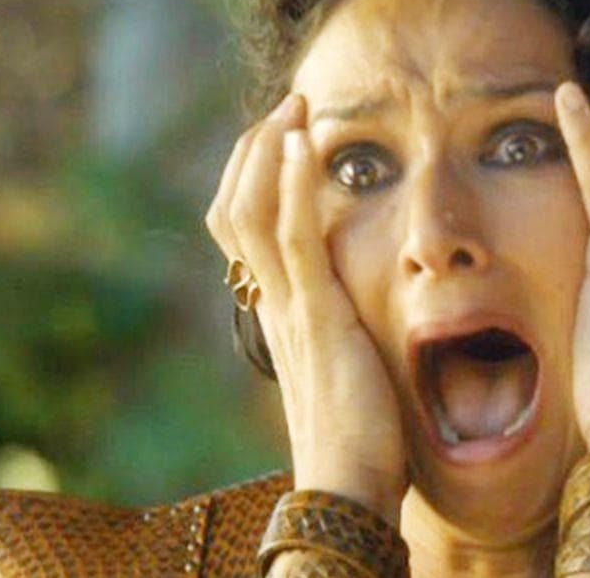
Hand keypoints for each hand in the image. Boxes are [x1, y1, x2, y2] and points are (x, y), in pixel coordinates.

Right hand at [204, 95, 406, 524]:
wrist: (349, 484)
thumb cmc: (357, 433)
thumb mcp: (343, 363)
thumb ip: (337, 324)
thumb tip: (353, 297)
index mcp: (278, 309)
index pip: (245, 228)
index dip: (257, 176)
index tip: (287, 135)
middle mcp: (270, 302)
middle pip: (232, 207)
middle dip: (254, 150)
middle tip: (289, 106)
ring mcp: (287, 307)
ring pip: (250, 210)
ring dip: (270, 150)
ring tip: (296, 106)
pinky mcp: (316, 316)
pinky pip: (292, 238)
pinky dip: (290, 184)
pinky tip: (303, 143)